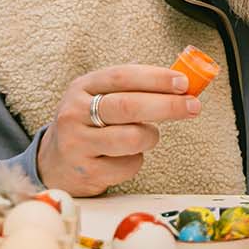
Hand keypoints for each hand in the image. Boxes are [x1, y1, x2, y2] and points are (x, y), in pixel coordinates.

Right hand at [37, 65, 201, 195]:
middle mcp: (74, 113)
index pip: (122, 76)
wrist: (55, 162)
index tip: (184, 83)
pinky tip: (125, 157)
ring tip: (147, 136)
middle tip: (194, 106)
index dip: (156, 78)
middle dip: (168, 106)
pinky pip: (129, 165)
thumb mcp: (102, 97)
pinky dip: (137, 160)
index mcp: (82, 87)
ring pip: (132, 138)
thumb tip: (184, 84)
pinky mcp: (86, 171)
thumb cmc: (91, 124)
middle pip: (128, 106)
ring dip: (151, 136)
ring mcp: (77, 144)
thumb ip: (136, 89)